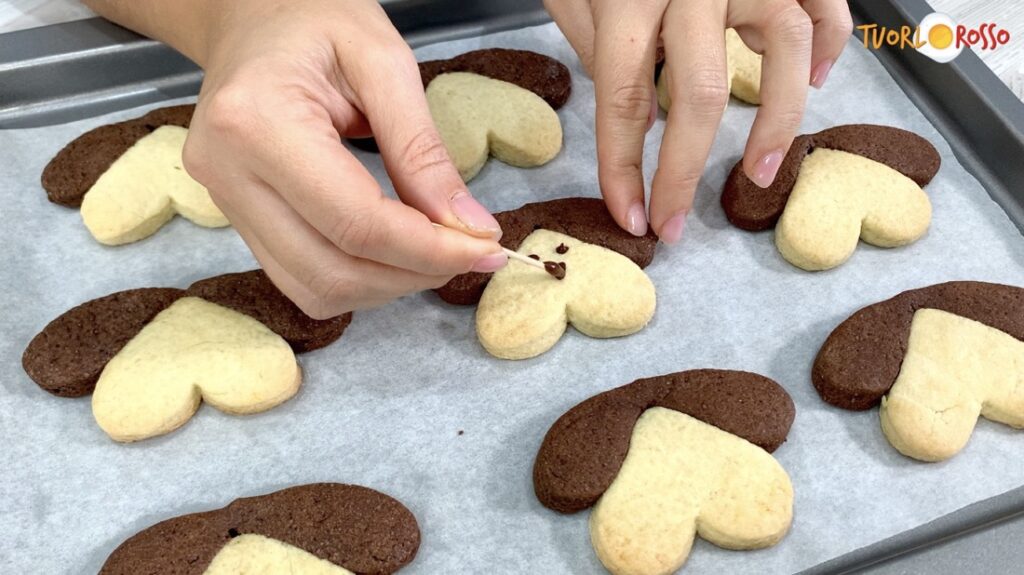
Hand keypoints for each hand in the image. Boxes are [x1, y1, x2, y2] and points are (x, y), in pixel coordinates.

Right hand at [88, 0, 507, 318]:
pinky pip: (300, 278)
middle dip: (413, 274)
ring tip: (433, 251)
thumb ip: (423, 149)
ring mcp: (224, 202)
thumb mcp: (384, 61)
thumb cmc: (314, 17)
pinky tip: (393, 250)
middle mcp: (227, 174)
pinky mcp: (234, 218)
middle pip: (333, 270)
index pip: (357, 224)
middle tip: (469, 252)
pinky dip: (357, 278)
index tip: (484, 248)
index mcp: (257, 123)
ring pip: (315, 289)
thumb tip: (468, 228)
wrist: (251, 16)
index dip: (429, 250)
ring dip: (386, 285)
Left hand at [545, 0, 852, 242]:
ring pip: (786, 50)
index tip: (629, 217)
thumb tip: (634, 108)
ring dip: (777, 123)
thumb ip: (596, 37)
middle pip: (698, 95)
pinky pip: (827, 6)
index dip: (623, 167)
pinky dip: (832, 47)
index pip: (623, 97)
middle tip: (677, 224)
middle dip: (685, 173)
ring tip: (759, 173)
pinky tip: (818, 83)